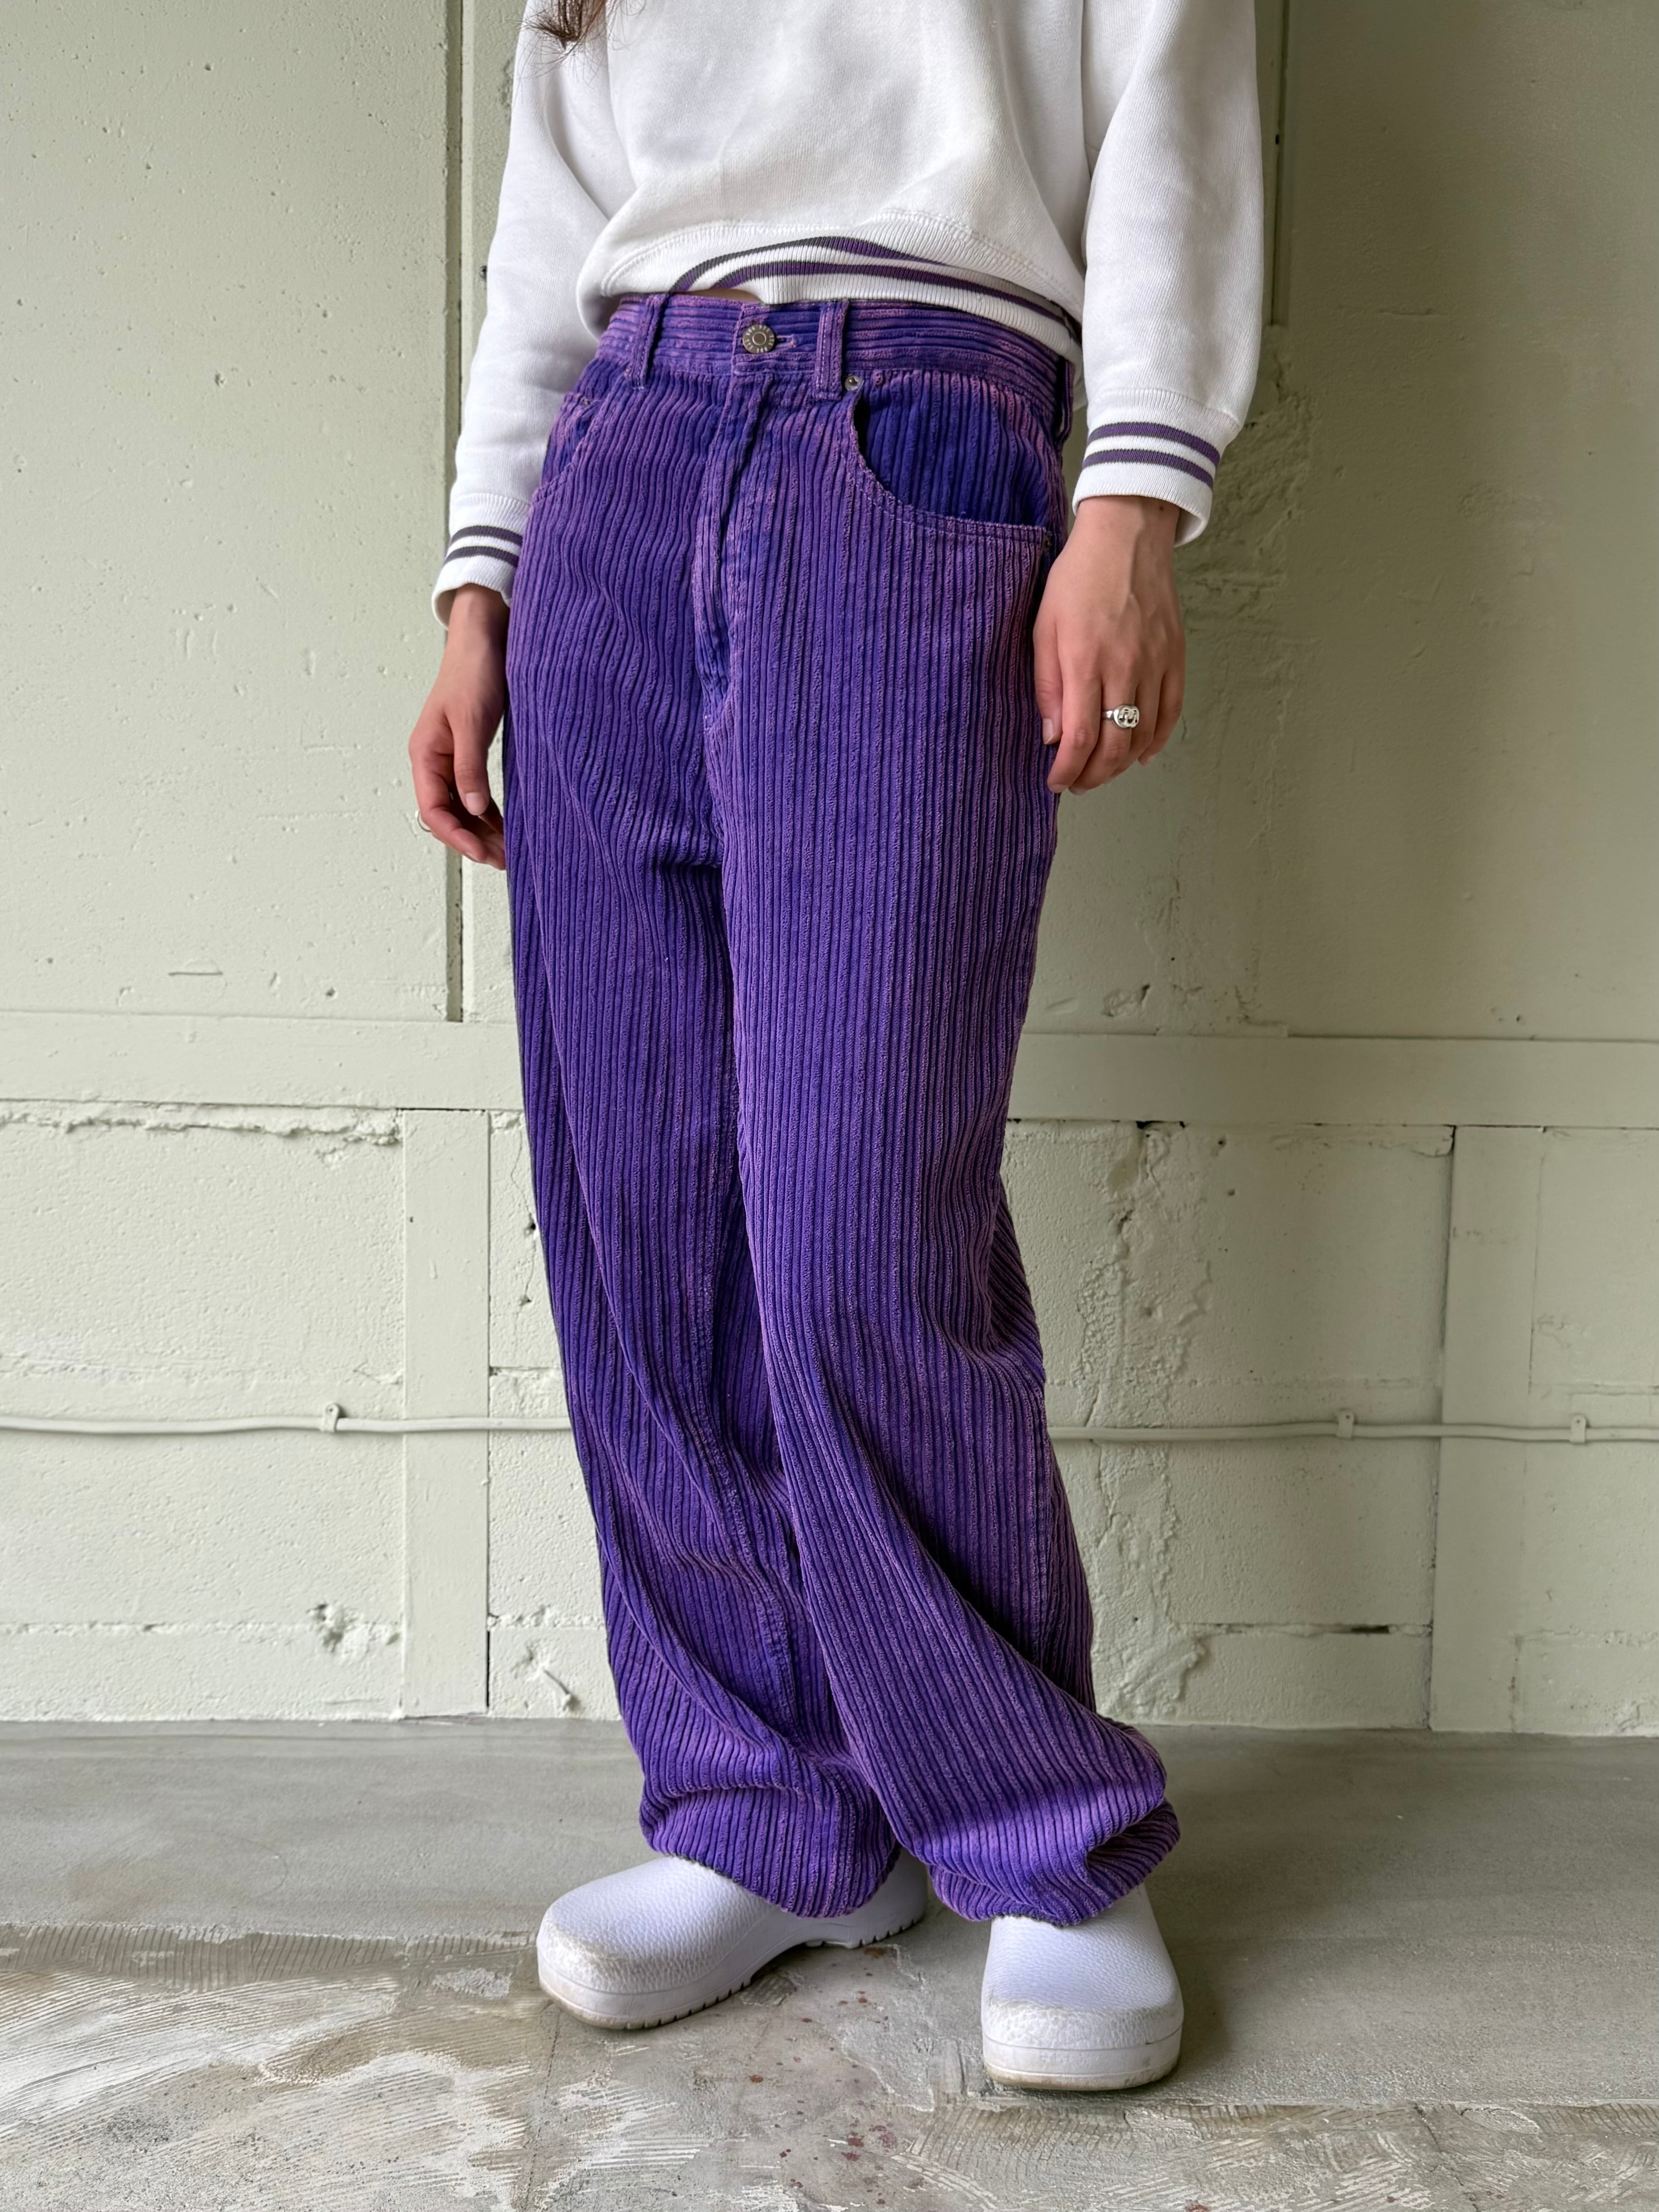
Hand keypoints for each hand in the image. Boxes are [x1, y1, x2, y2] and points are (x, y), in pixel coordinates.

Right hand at [407, 584, 509, 869]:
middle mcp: (435, 760)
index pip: (434, 809)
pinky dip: (490, 813)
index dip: (457, 836)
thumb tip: (474, 809)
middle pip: (448, 814)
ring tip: (508, 852)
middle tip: (504, 861)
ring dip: (483, 830)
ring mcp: (452, 758)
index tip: (483, 854)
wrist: (485, 637)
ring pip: (463, 807)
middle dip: (473, 840)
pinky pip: (475, 793)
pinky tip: (506, 826)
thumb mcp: (472, 721)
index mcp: (426, 754)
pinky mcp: (470, 752)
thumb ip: (469, 767)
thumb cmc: (473, 672)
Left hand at [1033, 495, 1185, 793]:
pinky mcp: (1175, 657)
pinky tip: (1141, 754)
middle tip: (1077, 782)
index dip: (1067, 770)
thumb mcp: (1044, 627)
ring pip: (1144, 735)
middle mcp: (1124, 668)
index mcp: (1085, 662)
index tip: (1055, 781)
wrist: (1127, 536)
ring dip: (1122, 763)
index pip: (1079, 738)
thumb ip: (1047, 684)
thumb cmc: (1077, 578)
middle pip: (1114, 746)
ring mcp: (1155, 664)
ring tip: (1102, 769)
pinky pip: (1171, 712)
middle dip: (1093, 775)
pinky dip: (1157, 740)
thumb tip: (1052, 736)